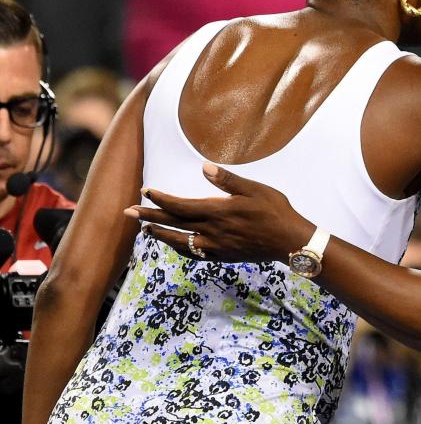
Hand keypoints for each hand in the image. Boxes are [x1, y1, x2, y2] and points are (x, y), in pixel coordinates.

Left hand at [123, 164, 314, 263]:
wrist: (290, 242)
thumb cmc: (276, 211)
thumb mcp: (255, 190)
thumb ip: (228, 180)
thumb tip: (204, 167)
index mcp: (219, 212)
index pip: (180, 206)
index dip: (160, 199)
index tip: (145, 191)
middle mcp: (212, 231)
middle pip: (173, 224)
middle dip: (148, 218)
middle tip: (126, 213)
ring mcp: (216, 247)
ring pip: (179, 242)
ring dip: (159, 235)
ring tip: (145, 230)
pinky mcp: (222, 256)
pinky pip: (193, 254)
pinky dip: (179, 248)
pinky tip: (174, 245)